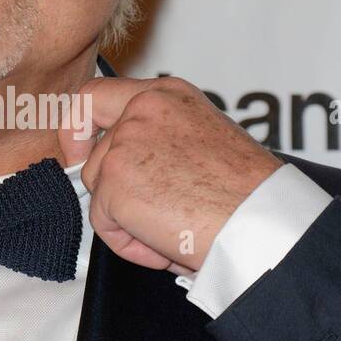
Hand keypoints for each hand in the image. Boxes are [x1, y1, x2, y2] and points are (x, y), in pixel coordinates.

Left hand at [58, 76, 282, 273]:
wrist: (260, 219)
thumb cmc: (248, 193)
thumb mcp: (203, 143)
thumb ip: (161, 141)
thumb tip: (132, 169)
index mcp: (167, 95)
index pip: (97, 96)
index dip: (79, 126)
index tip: (80, 150)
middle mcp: (142, 110)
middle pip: (89, 149)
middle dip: (103, 184)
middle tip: (130, 211)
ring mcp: (123, 144)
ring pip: (98, 191)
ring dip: (127, 220)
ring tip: (174, 229)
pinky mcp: (113, 182)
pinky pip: (104, 224)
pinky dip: (130, 244)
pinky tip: (167, 243)